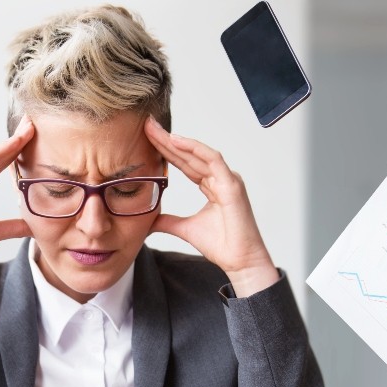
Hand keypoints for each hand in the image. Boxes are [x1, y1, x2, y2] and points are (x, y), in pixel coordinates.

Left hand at [144, 116, 279, 296]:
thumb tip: (149, 220)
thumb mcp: (185, 229)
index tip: (147, 139)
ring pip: (198, 153)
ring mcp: (227, 179)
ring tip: (156, 131)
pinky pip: (213, 159)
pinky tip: (177, 141)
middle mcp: (220, 179)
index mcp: (211, 186)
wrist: (239, 261)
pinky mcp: (232, 184)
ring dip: (177, 141)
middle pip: (189, 155)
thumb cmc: (221, 245)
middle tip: (147, 126)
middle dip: (167, 140)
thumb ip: (167, 221)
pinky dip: (195, 149)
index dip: (166, 151)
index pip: (185, 163)